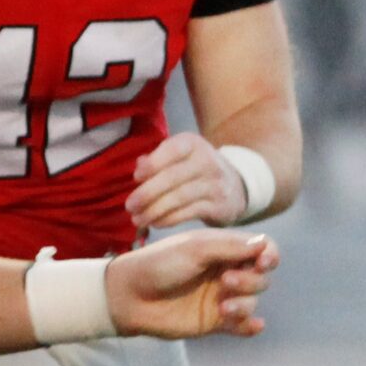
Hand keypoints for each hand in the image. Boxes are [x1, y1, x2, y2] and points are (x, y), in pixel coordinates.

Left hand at [106, 230, 277, 338]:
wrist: (129, 297)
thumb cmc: (158, 265)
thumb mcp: (195, 249)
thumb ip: (231, 247)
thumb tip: (265, 246)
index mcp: (223, 249)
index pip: (261, 249)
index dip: (269, 255)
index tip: (264, 262)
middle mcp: (226, 272)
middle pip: (260, 277)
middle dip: (250, 280)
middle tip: (226, 282)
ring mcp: (221, 297)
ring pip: (252, 301)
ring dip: (244, 303)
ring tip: (223, 307)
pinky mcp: (214, 322)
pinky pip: (242, 326)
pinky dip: (250, 326)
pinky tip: (254, 325)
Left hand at [127, 132, 245, 229]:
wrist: (236, 187)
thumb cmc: (196, 170)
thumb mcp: (179, 157)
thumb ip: (157, 159)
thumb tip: (139, 167)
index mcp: (193, 143)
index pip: (172, 150)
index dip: (153, 164)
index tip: (136, 178)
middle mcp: (207, 161)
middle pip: (173, 177)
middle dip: (147, 193)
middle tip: (129, 206)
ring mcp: (214, 184)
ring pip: (179, 198)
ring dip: (154, 210)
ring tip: (137, 219)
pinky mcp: (218, 205)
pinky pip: (189, 213)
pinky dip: (169, 219)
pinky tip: (156, 222)